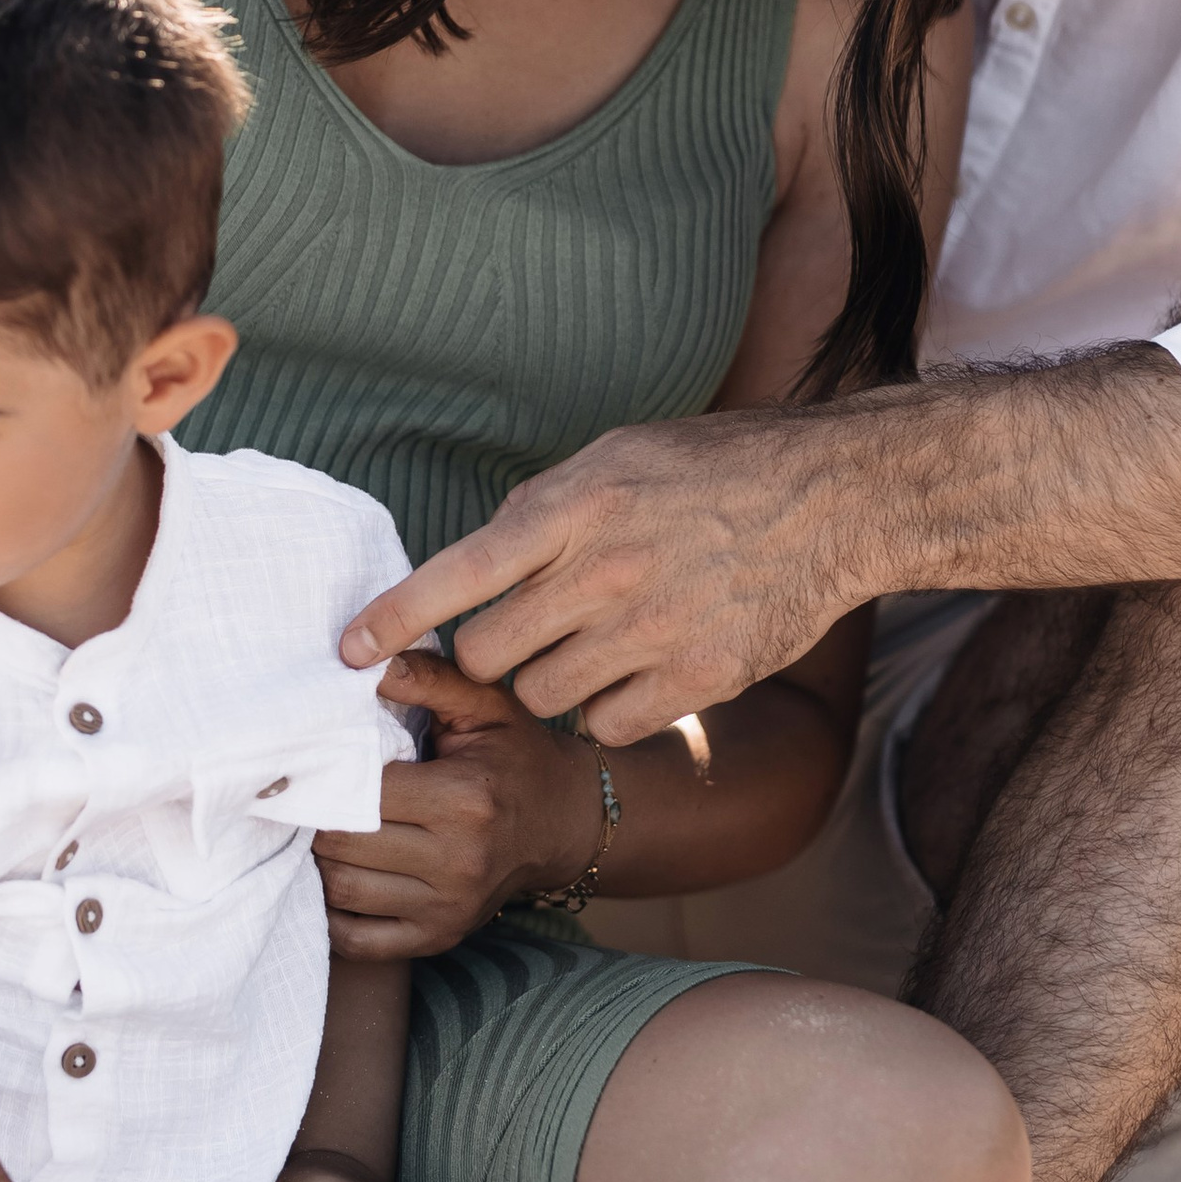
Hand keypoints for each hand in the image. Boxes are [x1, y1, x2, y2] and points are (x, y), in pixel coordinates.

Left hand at [313, 657, 608, 957]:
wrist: (565, 821)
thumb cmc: (516, 754)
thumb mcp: (484, 702)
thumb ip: (426, 677)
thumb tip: (360, 659)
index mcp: (466, 798)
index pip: (361, 792)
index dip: (325, 773)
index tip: (309, 756)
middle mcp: (459, 861)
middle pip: (341, 845)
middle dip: (314, 817)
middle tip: (302, 793)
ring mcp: (448, 908)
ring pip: (340, 891)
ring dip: (317, 860)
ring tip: (321, 826)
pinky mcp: (437, 938)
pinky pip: (356, 939)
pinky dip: (332, 910)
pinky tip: (339, 873)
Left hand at [339, 406, 861, 743]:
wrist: (833, 501)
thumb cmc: (717, 469)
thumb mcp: (620, 455)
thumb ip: (544, 506)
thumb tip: (479, 558)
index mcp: (576, 505)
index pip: (457, 573)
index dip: (391, 618)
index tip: (347, 653)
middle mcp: (605, 570)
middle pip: (488, 652)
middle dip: (489, 653)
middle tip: (524, 634)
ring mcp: (650, 630)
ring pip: (540, 695)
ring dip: (550, 681)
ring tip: (594, 645)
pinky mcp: (694, 678)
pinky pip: (605, 726)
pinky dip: (609, 711)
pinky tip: (637, 673)